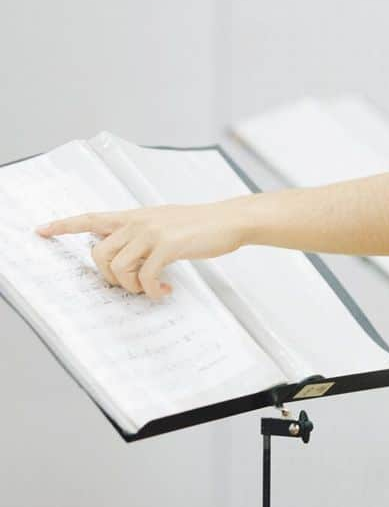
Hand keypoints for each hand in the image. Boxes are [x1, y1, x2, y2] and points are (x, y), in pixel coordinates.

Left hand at [37, 202, 246, 298]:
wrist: (230, 219)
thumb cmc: (202, 225)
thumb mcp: (166, 222)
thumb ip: (144, 233)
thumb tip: (131, 255)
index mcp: (135, 216)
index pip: (91, 218)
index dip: (64, 225)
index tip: (41, 231)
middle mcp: (137, 222)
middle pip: (98, 254)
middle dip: (109, 277)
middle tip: (131, 285)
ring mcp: (151, 233)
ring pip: (119, 268)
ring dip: (133, 287)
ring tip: (152, 289)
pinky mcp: (168, 246)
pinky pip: (145, 276)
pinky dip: (152, 290)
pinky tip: (165, 290)